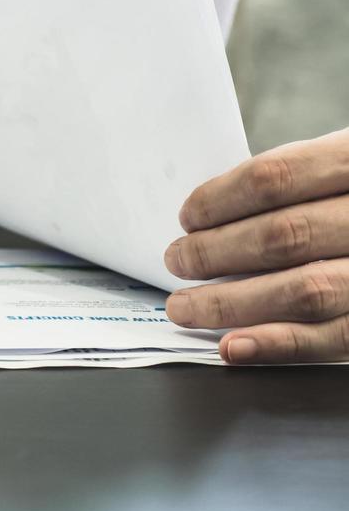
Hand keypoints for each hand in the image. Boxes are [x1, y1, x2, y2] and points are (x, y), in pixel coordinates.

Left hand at [163, 128, 348, 363]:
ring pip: (306, 291)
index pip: (276, 178)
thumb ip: (292, 185)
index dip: (221, 200)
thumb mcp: (341, 164)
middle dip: (216, 253)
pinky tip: (233, 345)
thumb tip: (212, 218)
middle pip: (285, 236)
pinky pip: (337, 337)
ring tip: (186, 307)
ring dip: (232, 304)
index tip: (188, 218)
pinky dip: (278, 344)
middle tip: (177, 261)